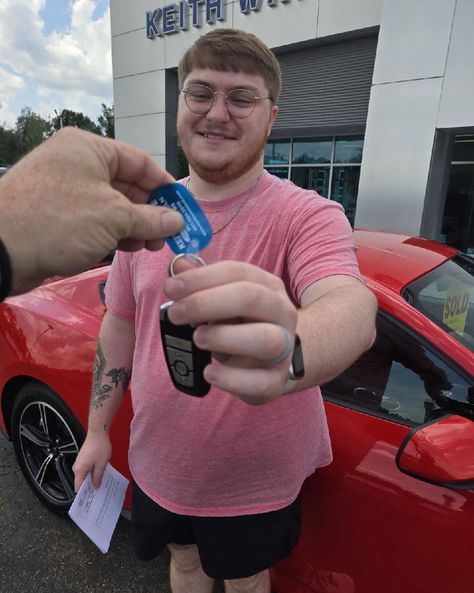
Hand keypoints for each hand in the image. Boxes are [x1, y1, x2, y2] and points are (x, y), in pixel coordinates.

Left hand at [0, 127, 183, 294]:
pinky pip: (95, 219)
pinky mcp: (58, 215)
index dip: (164, 186)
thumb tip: (177, 221)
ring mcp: (66, 190)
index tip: (182, 207)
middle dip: (150, 212)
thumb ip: (151, 218)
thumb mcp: (114, 217)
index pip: (139, 161)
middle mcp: (77, 164)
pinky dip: (114, 233)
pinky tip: (128, 248)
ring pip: (112, 206)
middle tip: (167, 235)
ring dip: (134, 226)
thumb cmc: (58, 221)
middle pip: (127, 185)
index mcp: (89, 149)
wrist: (1, 250)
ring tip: (150, 245)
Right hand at [73, 430, 111, 491]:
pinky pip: (87, 470)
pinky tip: (100, 475)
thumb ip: (98, 477)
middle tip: (98, 495)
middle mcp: (77, 467)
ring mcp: (80, 462)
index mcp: (79, 470)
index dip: (84, 495)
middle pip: (81, 482)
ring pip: (84, 476)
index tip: (90, 501)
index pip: (78, 488)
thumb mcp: (101, 465)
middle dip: (89, 489)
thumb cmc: (99, 447)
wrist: (98, 432)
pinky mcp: (84, 458)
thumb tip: (95, 487)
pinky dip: (92, 474)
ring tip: (100, 486)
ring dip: (92, 480)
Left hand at [164, 260, 297, 404]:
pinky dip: (231, 378)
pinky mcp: (275, 381)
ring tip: (198, 339)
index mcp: (268, 287)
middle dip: (207, 303)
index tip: (171, 288)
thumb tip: (178, 265)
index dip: (201, 278)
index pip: (237, 272)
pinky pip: (260, 382)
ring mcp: (283, 349)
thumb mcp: (222, 301)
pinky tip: (209, 372)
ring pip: (265, 339)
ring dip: (224, 337)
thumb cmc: (240, 326)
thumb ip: (201, 283)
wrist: (269, 363)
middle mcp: (282, 313)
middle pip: (252, 298)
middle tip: (176, 314)